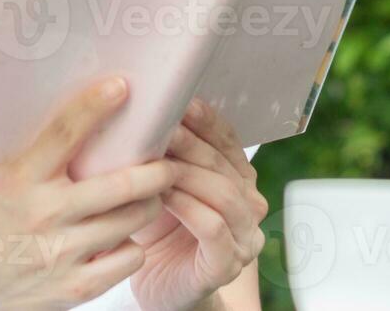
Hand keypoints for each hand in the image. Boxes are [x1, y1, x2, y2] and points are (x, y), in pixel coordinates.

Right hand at [0, 75, 177, 310]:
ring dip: (150, 205)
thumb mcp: (7, 178)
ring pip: (133, 220)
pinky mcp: (75, 288)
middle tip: (169, 162)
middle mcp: (43, 214)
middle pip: (121, 184)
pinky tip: (123, 237)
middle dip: (157, 170)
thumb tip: (96, 114)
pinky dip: (133, 245)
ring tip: (151, 197)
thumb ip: (46, 155)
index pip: (62, 133)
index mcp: (21, 179)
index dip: (94, 106)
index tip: (121, 86)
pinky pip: (130, 257)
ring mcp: (61, 253)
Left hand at [128, 97, 266, 310]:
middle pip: (223, 164)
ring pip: (223, 194)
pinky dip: (188, 207)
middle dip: (191, 143)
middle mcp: (249, 205)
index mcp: (238, 179)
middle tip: (161, 127)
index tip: (180, 101)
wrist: (161, 288)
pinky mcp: (227, 264)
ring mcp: (243, 237)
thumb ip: (164, 153)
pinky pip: (213, 228)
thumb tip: (140, 109)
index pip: (229, 141)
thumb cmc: (159, 231)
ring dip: (188, 173)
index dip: (207, 120)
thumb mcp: (161, 184)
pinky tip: (162, 196)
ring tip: (157, 161)